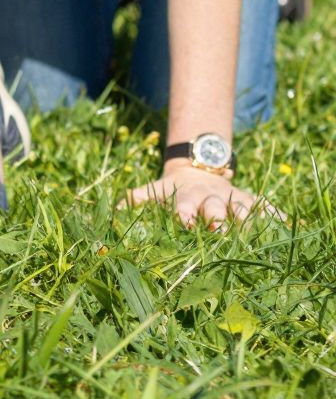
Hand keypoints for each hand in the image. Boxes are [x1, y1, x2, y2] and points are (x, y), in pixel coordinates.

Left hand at [119, 165, 285, 228]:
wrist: (198, 168)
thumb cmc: (173, 189)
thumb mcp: (156, 190)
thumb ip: (137, 199)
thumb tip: (114, 208)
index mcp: (186, 196)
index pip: (184, 204)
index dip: (184, 212)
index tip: (185, 221)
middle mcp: (211, 196)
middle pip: (215, 207)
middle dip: (217, 217)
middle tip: (219, 229)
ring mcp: (232, 196)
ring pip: (242, 206)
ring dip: (247, 217)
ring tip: (254, 229)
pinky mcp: (248, 199)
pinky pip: (264, 205)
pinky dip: (273, 213)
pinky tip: (285, 222)